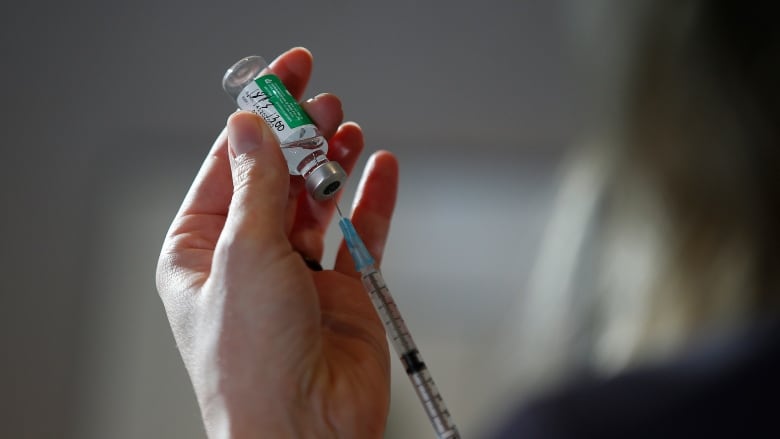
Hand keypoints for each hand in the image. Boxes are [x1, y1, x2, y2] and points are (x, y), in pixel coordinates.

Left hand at [156, 47, 398, 437]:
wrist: (305, 432)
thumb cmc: (253, 361)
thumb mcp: (245, 254)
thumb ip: (257, 186)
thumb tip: (250, 128)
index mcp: (203, 251)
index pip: (230, 167)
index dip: (257, 120)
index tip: (283, 81)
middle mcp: (249, 260)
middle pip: (277, 180)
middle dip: (300, 139)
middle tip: (323, 105)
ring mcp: (298, 277)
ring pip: (318, 204)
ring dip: (334, 165)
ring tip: (348, 129)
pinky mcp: (343, 295)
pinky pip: (359, 237)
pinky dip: (372, 203)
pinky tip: (382, 170)